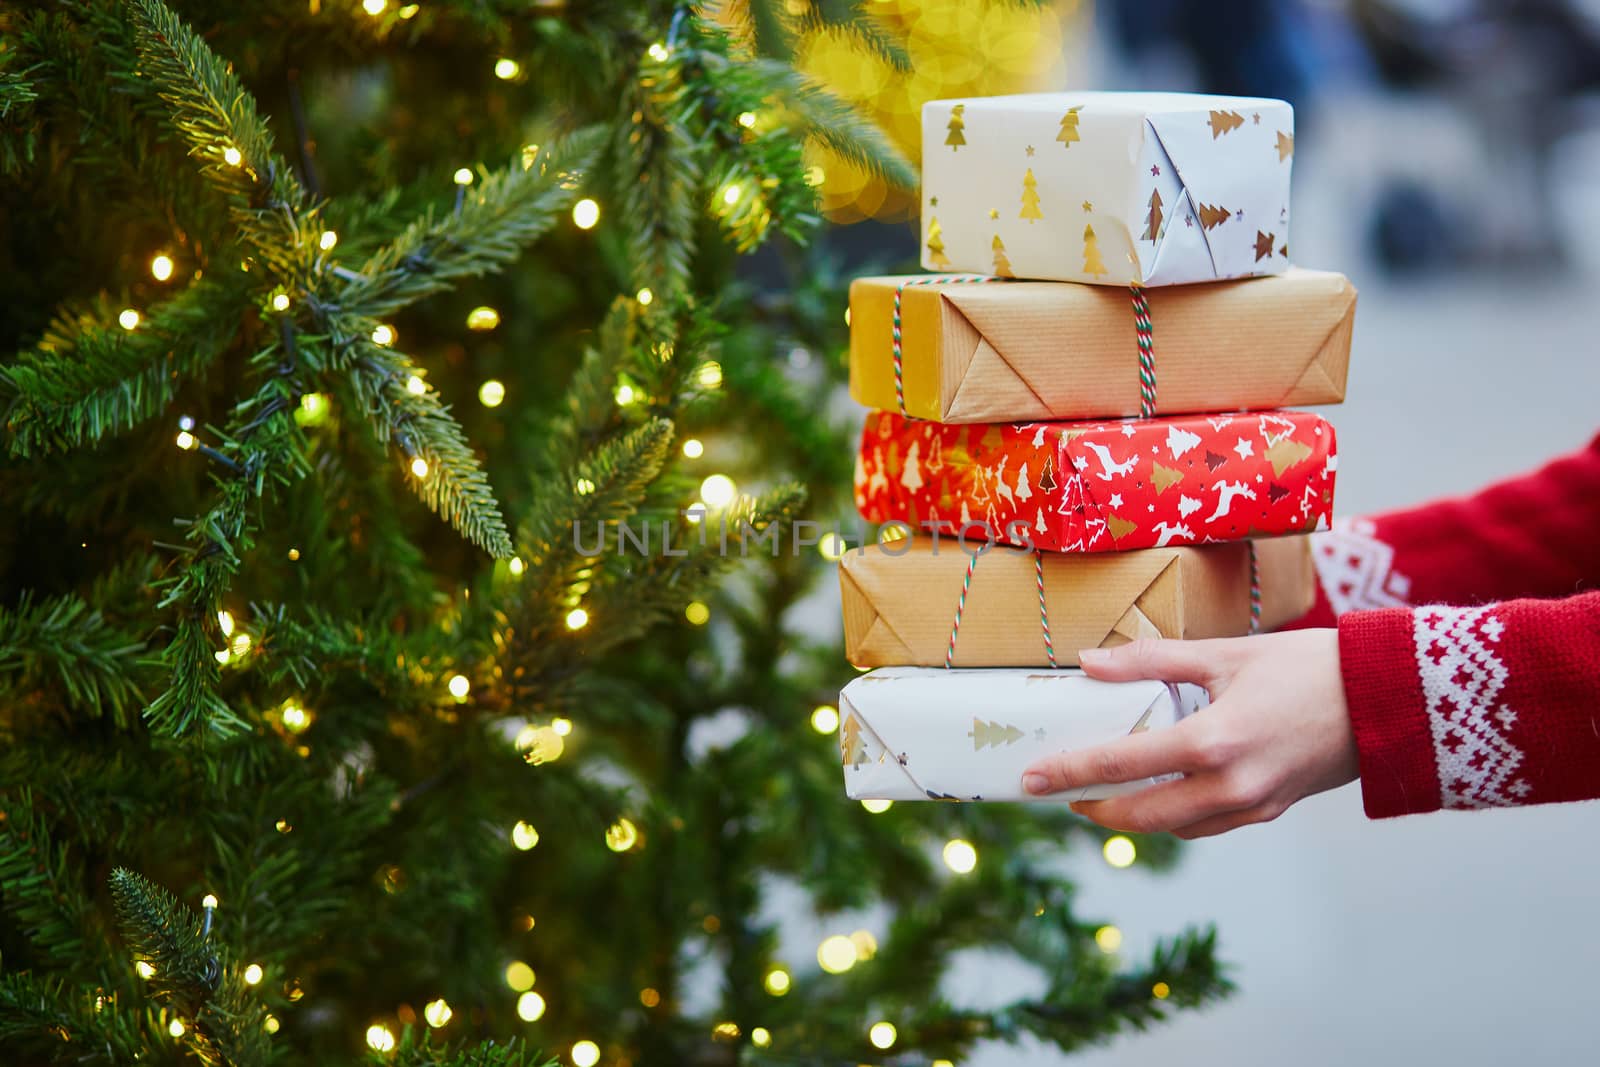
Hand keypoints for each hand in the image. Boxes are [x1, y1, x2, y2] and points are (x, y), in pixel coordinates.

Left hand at [1021, 630, 1357, 838]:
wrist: (1387, 699)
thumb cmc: (1307, 666)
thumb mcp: (1224, 652)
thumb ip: (1152, 661)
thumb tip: (1089, 663)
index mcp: (1213, 741)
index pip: (1122, 764)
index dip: (1070, 772)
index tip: (1031, 778)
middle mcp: (1230, 785)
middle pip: (1141, 815)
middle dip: (1093, 807)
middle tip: (1058, 791)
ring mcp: (1253, 806)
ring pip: (1173, 828)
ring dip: (1131, 816)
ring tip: (1099, 792)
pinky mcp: (1270, 812)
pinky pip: (1206, 826)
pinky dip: (1173, 816)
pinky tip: (1156, 792)